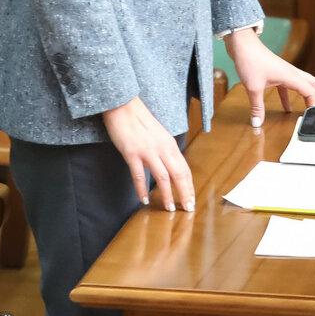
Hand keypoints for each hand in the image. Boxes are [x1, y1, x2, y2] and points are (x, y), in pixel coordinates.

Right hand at [102, 96, 194, 211]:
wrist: (123, 106)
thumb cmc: (139, 120)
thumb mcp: (158, 135)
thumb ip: (165, 151)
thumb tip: (171, 168)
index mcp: (170, 144)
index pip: (184, 169)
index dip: (189, 186)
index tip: (191, 200)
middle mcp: (162, 148)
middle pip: (178, 175)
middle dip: (185, 194)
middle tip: (187, 209)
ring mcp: (147, 151)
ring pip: (162, 177)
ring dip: (167, 195)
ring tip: (169, 208)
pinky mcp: (132, 153)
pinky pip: (139, 175)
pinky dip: (142, 189)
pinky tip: (144, 199)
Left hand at [224, 28, 314, 126]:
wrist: (241, 43)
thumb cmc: (250, 59)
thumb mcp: (253, 87)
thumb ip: (257, 107)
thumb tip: (258, 123)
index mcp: (290, 76)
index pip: (310, 91)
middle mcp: (290, 72)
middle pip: (312, 85)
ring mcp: (283, 71)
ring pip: (302, 84)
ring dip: (307, 96)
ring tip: (308, 110)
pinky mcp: (275, 72)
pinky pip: (288, 86)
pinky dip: (290, 97)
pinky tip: (286, 108)